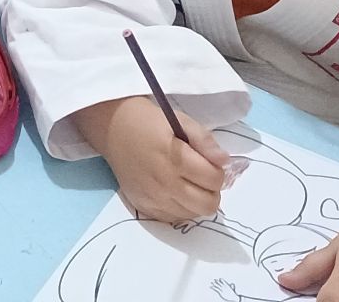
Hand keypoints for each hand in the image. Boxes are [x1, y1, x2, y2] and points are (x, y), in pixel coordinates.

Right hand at [82, 96, 231, 224]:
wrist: (113, 129)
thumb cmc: (149, 122)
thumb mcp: (180, 120)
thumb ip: (205, 141)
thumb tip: (225, 162)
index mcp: (175, 158)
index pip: (215, 179)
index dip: (218, 171)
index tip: (210, 162)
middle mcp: (164, 183)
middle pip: (208, 204)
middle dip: (212, 191)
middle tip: (202, 176)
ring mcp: (153, 198)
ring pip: (193, 214)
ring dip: (196, 200)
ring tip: (187, 182)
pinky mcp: (143, 207)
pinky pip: (174, 219)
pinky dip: (180, 208)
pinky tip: (174, 191)